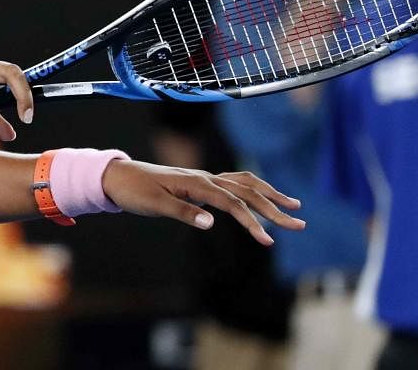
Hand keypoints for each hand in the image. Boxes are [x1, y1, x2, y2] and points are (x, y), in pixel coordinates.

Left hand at [101, 160, 304, 245]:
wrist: (117, 176)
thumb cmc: (134, 191)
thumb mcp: (155, 205)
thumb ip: (184, 212)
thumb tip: (211, 223)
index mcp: (196, 182)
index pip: (233, 203)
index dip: (252, 221)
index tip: (268, 240)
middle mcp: (204, 177)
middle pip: (247, 191)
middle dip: (275, 207)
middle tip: (300, 224)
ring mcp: (203, 178)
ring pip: (244, 183)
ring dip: (269, 195)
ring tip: (293, 206)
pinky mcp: (199, 183)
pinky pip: (233, 184)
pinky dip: (252, 190)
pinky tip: (261, 199)